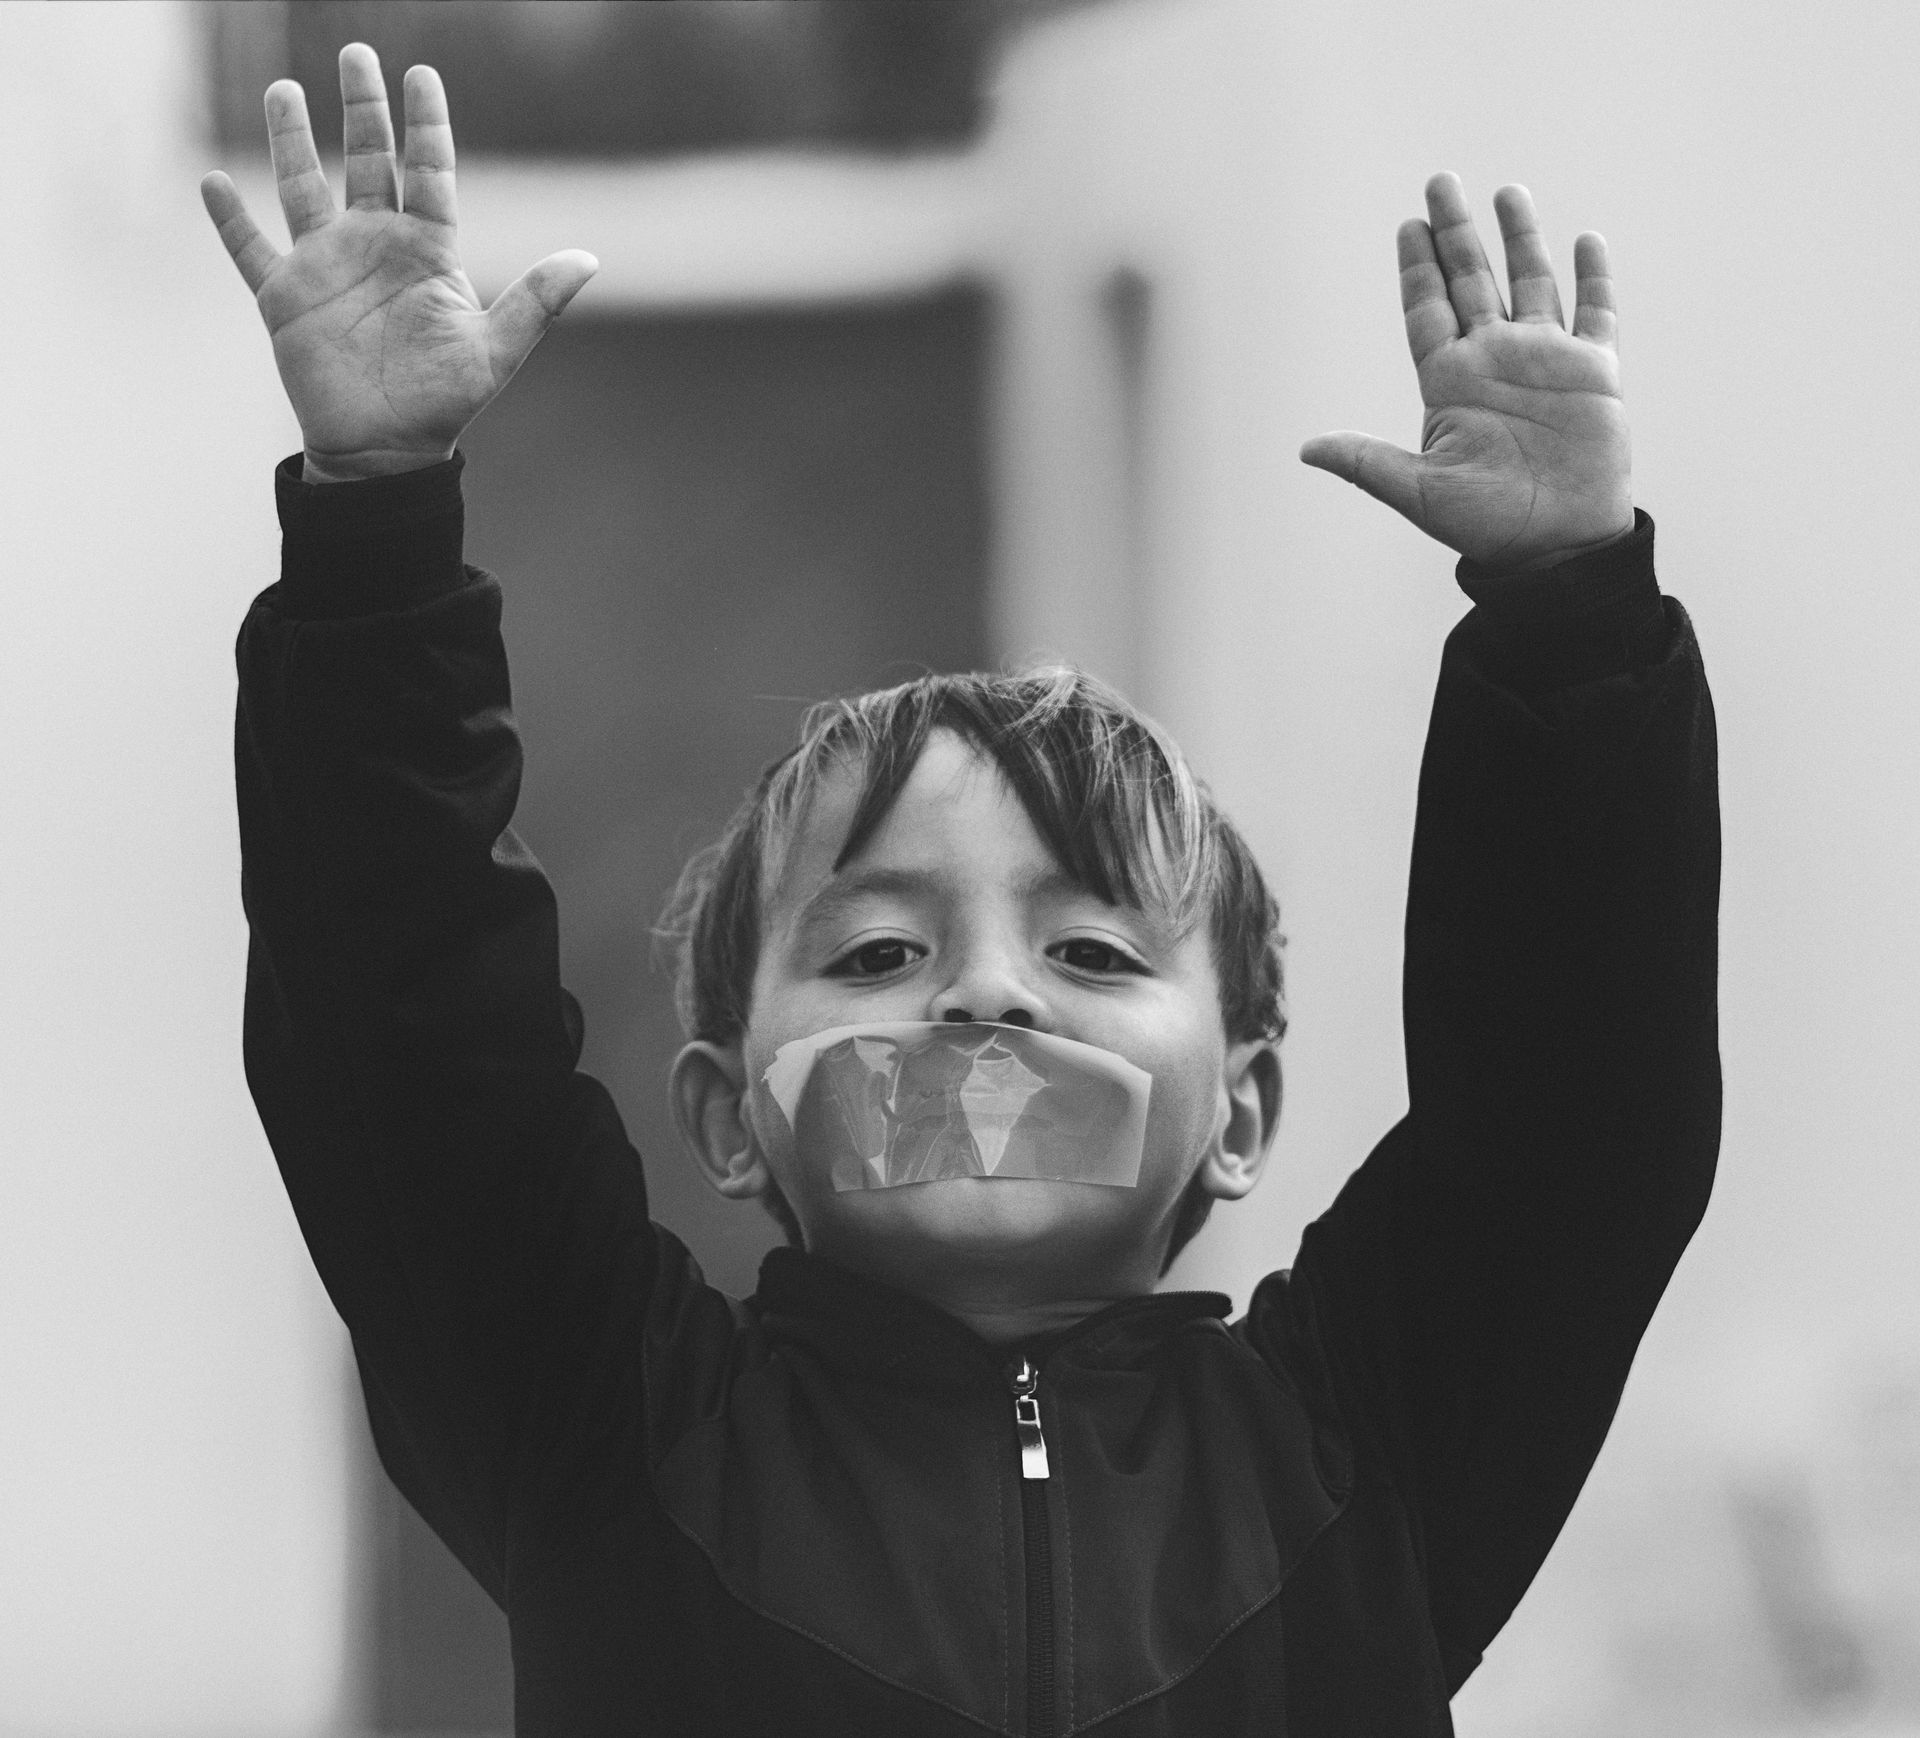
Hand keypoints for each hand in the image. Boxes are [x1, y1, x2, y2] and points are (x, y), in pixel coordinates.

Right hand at [200, 43, 596, 482]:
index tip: (421, 75)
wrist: (386, 452)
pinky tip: (213, 182)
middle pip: (366, 161)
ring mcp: (326, 267)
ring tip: (282, 88)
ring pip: (303, 188)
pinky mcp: (285, 298)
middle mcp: (374, 247)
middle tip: (357, 53)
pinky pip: (251, 250)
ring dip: (291, 140)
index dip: (425, 124)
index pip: (427, 171)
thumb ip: (537, 302)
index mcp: (426, 251)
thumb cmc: (442, 403)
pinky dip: (231, 219)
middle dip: (361, 108)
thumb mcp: (495, 349)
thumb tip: (588, 260)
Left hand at [1302, 174, 1630, 569]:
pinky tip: (1585, 239)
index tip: (1407, 227)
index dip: (1417, 270)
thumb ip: (1366, 462)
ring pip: (1531, 282)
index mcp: (1450, 382)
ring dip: (1519, 238)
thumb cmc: (1485, 525)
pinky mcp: (1594, 373)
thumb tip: (1306, 449)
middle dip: (1456, 233)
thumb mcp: (1418, 491)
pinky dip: (1593, 278)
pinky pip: (1595, 313)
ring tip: (1506, 193)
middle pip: (1472, 281)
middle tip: (1440, 182)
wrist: (1554, 547)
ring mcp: (1545, 361)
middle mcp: (1495, 361)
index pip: (1428, 311)